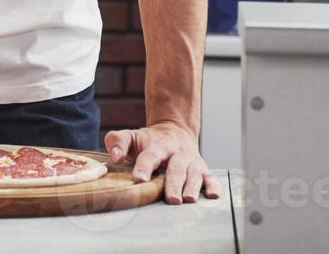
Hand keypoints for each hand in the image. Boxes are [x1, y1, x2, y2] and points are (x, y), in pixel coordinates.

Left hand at [103, 121, 219, 204]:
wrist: (175, 130)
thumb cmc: (150, 140)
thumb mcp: (132, 136)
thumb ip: (118, 142)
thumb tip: (115, 156)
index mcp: (158, 146)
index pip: (150, 156)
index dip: (144, 167)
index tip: (139, 179)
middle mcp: (177, 154)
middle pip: (175, 169)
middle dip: (173, 184)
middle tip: (171, 199)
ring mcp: (191, 161)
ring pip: (194, 174)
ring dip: (192, 187)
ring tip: (188, 199)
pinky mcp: (203, 169)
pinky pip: (210, 177)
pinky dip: (213, 185)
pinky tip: (212, 194)